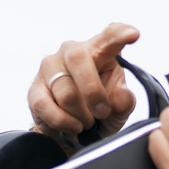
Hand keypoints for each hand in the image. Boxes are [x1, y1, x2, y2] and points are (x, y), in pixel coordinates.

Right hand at [29, 23, 139, 143]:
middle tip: (103, 112)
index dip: (120, 33)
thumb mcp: (118, 110)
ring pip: (65, 90)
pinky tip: (73, 126)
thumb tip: (121, 96)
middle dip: (93, 91)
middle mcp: (72, 52)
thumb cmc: (99, 113)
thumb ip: (123, 102)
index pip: (110, 34)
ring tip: (87, 122)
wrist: (72, 134)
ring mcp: (50, 68)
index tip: (133, 35)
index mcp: (99, 50)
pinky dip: (63, 121)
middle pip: (78, 58)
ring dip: (81, 114)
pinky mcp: (35, 89)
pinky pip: (46, 105)